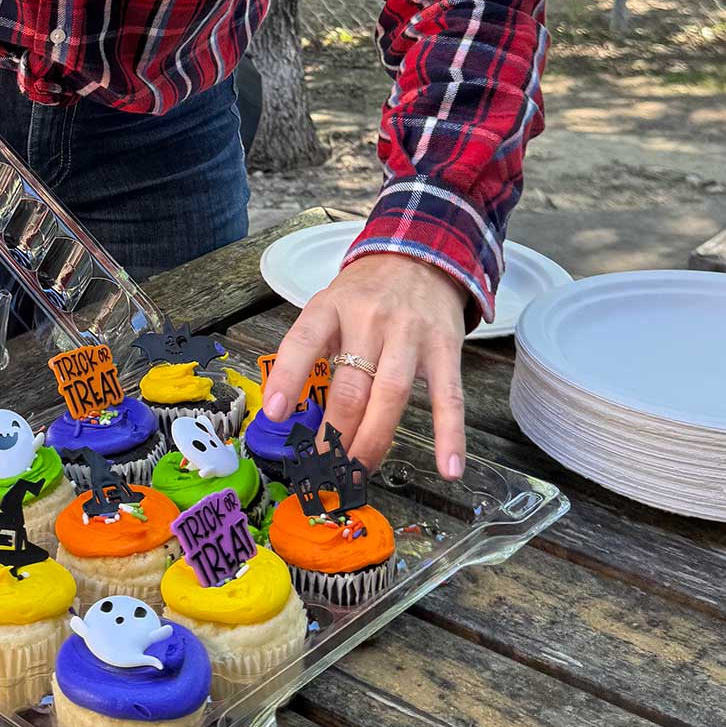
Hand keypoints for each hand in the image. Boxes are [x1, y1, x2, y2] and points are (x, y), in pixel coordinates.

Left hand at [260, 252, 468, 480]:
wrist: (421, 254)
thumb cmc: (366, 292)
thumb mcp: (330, 304)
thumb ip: (315, 349)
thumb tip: (290, 411)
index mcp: (331, 307)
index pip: (304, 341)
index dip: (288, 378)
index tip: (275, 414)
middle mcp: (369, 318)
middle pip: (351, 386)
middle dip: (336, 434)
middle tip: (325, 469)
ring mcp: (410, 334)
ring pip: (391, 394)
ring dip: (374, 440)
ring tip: (359, 472)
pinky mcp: (445, 347)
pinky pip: (448, 396)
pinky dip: (450, 434)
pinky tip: (448, 467)